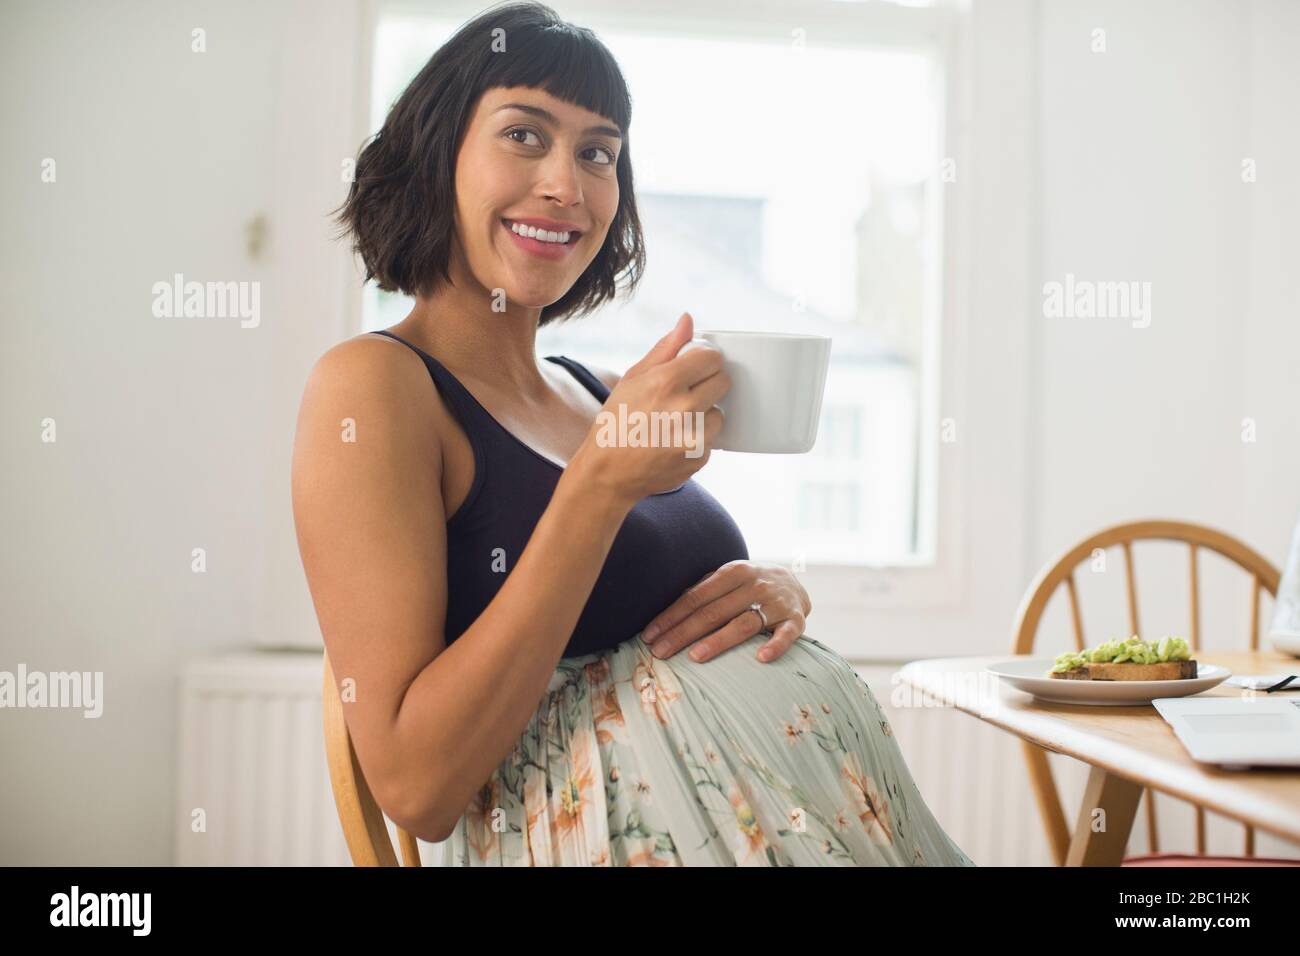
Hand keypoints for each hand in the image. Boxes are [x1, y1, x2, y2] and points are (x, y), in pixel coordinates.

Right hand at [566, 312, 729, 506]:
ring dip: (704, 414)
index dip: (703, 362)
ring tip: (675, 422)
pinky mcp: (700, 457)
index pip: (712, 358)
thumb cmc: (617, 421)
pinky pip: (712, 439)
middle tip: (685, 394)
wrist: (609, 471)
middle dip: (708, 384)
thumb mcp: (633, 378)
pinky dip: (698, 439)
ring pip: (719, 413)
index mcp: (666, 382)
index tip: (694, 369)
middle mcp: (684, 408)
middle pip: (723, 382)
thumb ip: (665, 348)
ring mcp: (694, 436)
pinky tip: (673, 441)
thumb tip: (687, 321)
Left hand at [640, 560, 811, 663]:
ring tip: (695, 657)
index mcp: (733, 572)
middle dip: (683, 633)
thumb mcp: (726, 579)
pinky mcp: (795, 620)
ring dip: (718, 641)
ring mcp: (776, 602)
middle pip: (713, 612)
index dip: (671, 616)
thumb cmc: (747, 585)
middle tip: (660, 652)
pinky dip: (775, 646)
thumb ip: (702, 591)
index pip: (696, 597)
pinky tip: (760, 659)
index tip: (649, 635)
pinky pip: (785, 634)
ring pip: (743, 623)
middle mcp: (754, 584)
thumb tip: (666, 612)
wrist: (794, 581)